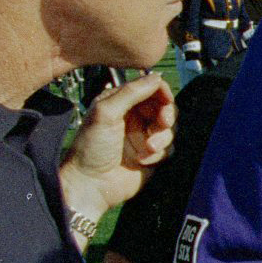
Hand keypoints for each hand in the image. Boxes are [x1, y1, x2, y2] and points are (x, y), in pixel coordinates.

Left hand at [59, 73, 174, 225]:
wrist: (91, 184)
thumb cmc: (91, 148)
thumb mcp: (106, 112)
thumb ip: (131, 92)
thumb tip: (156, 77)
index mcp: (120, 103)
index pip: (149, 89)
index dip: (161, 92)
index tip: (166, 99)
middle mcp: (134, 118)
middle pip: (165, 107)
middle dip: (167, 115)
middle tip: (162, 122)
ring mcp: (143, 137)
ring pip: (170, 128)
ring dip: (162, 137)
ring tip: (147, 148)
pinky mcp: (151, 156)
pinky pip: (169, 148)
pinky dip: (160, 154)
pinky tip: (143, 161)